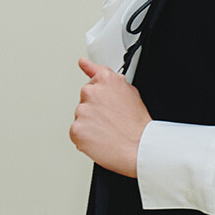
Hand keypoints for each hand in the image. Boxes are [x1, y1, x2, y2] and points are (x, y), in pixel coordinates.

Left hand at [68, 55, 148, 181]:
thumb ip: (109, 79)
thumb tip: (88, 67)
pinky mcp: (76, 129)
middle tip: (111, 120)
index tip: (87, 73)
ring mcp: (82, 111)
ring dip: (89, 123)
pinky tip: (100, 139)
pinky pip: (76, 132)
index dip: (96, 84)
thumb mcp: (131, 92)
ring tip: (108, 131)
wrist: (138, 147)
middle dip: (95, 108)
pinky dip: (85, 137)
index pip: (93, 77)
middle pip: (85, 99)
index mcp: (105, 80)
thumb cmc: (137, 124)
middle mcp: (90, 92)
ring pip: (81, 116)